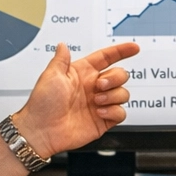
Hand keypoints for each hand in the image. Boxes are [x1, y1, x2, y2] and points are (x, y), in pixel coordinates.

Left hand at [11, 42, 138, 157]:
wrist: (42, 131)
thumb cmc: (43, 104)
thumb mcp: (51, 75)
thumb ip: (61, 59)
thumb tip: (62, 45)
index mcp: (82, 74)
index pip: (106, 58)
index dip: (121, 51)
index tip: (133, 48)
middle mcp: (93, 88)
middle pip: (120, 75)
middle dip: (115, 78)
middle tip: (100, 86)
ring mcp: (100, 104)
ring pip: (123, 93)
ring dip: (113, 95)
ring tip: (97, 102)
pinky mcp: (103, 120)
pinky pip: (121, 113)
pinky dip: (113, 111)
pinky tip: (99, 112)